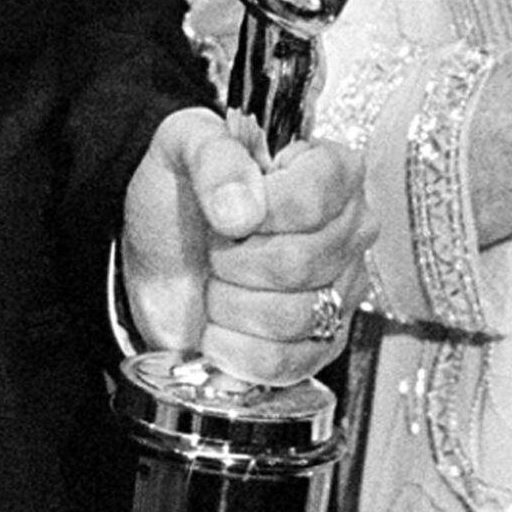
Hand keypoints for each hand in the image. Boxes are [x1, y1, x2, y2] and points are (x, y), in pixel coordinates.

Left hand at [120, 106, 374, 385]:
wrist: (161, 262)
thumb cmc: (180, 201)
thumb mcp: (181, 148)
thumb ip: (213, 155)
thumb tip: (243, 208)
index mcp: (331, 169)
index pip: (314, 197)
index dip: (261, 211)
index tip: (229, 212)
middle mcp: (350, 228)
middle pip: (300, 262)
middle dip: (234, 262)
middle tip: (217, 251)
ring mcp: (342, 289)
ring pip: (293, 316)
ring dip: (231, 307)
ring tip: (220, 287)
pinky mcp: (323, 342)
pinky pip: (288, 363)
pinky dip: (237, 352)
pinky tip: (222, 330)